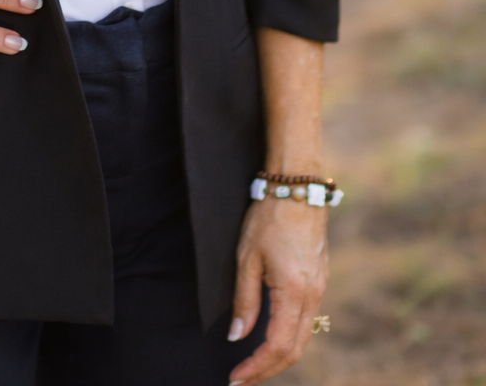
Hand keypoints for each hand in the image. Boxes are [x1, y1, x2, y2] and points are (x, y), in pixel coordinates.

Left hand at [227, 197, 327, 383]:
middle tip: (241, 379)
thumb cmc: (269, 217)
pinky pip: (306, 321)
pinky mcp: (318, 281)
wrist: (299, 189)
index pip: (278, 346)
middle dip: (268, 370)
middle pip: (294, 350)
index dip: (257, 367)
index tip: (236, 378)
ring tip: (252, 365)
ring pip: (303, 338)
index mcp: (294, 292)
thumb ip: (244, 300)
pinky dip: (288, 338)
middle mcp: (313, 296)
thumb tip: (237, 336)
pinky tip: (269, 338)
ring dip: (279, 357)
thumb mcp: (247, 257)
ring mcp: (319, 289)